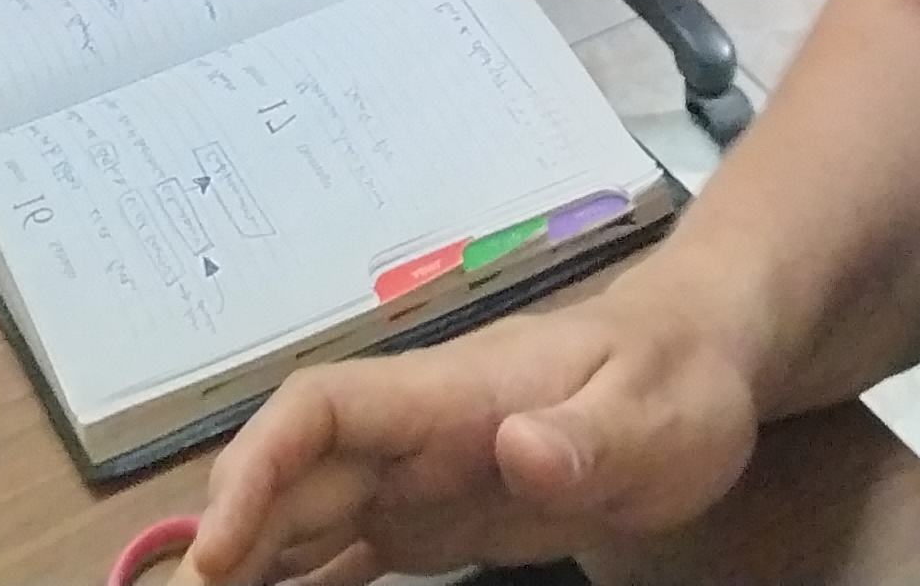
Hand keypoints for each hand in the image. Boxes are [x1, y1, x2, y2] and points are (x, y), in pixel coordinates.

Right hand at [184, 287, 762, 584]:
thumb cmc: (680, 376)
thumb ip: (587, 436)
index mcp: (451, 393)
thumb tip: (516, 451)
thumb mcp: (657, 413)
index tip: (218, 547)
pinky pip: (354, 547)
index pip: (322, 409)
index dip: (257, 467)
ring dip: (253, 560)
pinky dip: (304, 579)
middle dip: (230, 535)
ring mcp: (423, 471)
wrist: (701, 355)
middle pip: (296, 473)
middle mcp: (418, 429)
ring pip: (309, 511)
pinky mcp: (442, 512)